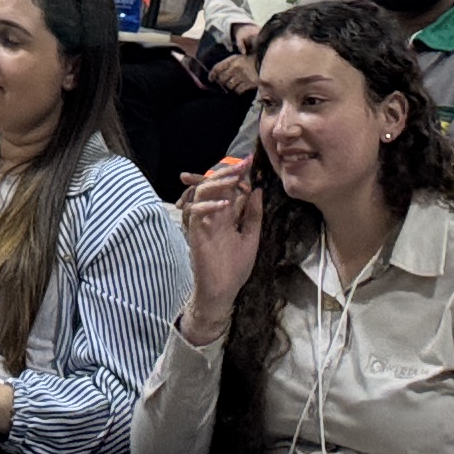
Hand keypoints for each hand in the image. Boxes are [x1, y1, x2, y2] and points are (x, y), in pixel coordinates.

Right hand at [180, 154, 264, 324]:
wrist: (223, 291)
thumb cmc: (235, 268)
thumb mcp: (251, 238)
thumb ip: (254, 216)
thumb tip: (258, 191)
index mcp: (227, 216)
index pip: (230, 189)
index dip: (238, 175)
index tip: (249, 162)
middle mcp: (213, 216)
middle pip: (215, 186)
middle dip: (227, 172)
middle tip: (241, 163)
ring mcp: (203, 223)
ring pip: (203, 193)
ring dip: (217, 184)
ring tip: (233, 180)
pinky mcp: (195, 233)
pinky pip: (196, 213)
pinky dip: (208, 206)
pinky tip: (224, 206)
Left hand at [206, 52, 260, 95]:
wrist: (265, 61)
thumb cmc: (251, 58)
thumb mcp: (239, 56)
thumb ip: (230, 63)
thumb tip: (220, 71)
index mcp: (232, 59)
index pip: (218, 68)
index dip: (212, 74)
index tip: (210, 79)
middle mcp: (235, 68)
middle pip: (222, 79)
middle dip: (221, 82)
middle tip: (222, 83)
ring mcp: (242, 76)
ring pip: (230, 85)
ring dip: (230, 87)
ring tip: (232, 86)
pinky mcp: (249, 83)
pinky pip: (239, 90)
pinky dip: (238, 91)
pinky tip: (239, 89)